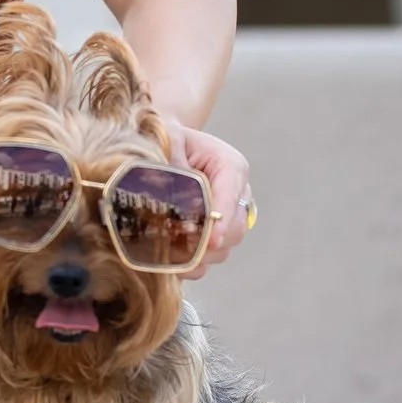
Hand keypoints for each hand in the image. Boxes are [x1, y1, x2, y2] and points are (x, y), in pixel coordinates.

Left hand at [174, 124, 251, 280]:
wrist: (165, 144)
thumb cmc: (167, 138)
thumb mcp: (168, 139)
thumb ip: (172, 159)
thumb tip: (169, 189)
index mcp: (230, 166)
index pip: (231, 194)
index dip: (222, 219)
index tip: (212, 240)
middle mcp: (235, 193)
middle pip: (236, 228)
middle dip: (210, 243)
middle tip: (182, 251)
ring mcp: (227, 215)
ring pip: (225, 247)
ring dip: (200, 257)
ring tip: (172, 257)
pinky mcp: (214, 232)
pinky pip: (211, 257)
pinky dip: (194, 264)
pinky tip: (172, 262)